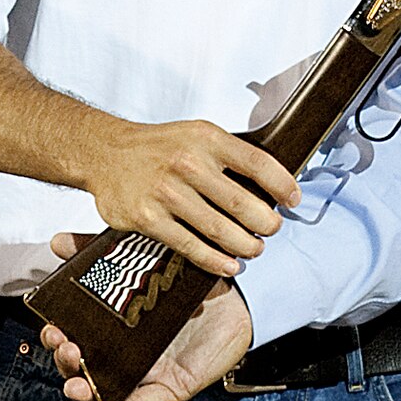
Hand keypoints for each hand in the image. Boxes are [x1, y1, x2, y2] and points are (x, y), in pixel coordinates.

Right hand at [39, 234, 253, 400]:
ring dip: (82, 390)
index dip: (56, 337)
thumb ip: (101, 254)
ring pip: (102, 392)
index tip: (49, 327)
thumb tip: (58, 241)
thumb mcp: (144, 263)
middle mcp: (125, 352)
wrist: (242, 295)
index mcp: (114, 326)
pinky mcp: (167, 389)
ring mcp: (145, 372)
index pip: (75, 337)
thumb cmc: (189, 283)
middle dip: (65, 361)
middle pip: (82, 367)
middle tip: (64, 346)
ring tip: (75, 382)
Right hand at [82, 117, 300, 276]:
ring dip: (244, 246)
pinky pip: (191, 246)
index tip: (294, 200)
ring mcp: (168, 192)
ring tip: (254, 249)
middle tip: (272, 230)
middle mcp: (189, 163)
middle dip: (266, 224)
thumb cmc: (159, 147)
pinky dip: (215, 261)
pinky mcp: (149, 218)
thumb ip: (229, 155)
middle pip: (243, 203)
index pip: (257, 162)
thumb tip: (272, 184)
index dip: (282, 184)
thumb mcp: (196, 135)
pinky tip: (229, 265)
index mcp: (207, 138)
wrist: (105, 153)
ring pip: (220, 230)